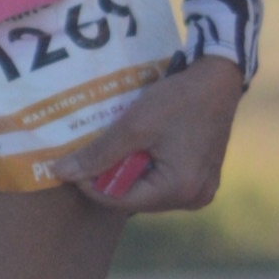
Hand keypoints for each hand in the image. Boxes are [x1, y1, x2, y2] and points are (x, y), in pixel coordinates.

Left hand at [66, 51, 241, 218]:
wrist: (219, 79)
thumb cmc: (179, 100)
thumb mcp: (134, 125)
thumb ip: (98, 153)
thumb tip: (60, 173)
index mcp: (180, 189)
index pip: (120, 200)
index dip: (91, 185)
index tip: (71, 164)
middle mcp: (194, 198)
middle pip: (135, 199)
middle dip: (110, 178)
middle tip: (90, 153)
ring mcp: (201, 191)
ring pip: (148, 192)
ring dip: (127, 173)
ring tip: (114, 147)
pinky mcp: (202, 179)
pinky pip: (164, 183)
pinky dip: (146, 169)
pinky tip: (136, 148)